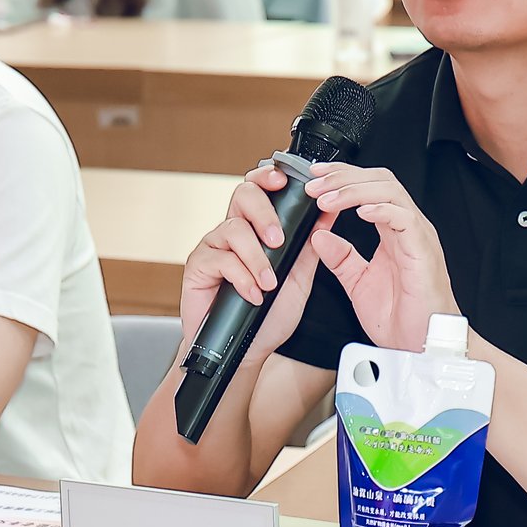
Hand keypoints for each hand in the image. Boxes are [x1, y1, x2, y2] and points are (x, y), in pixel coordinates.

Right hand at [179, 165, 334, 358]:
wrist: (246, 350)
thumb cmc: (269, 314)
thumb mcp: (298, 278)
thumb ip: (310, 246)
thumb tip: (329, 214)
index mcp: (257, 228)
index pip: (259, 188)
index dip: (267, 176)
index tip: (283, 180)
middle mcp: (234, 231)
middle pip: (242, 195)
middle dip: (264, 213)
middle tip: (278, 239)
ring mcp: (214, 246)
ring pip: (233, 229)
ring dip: (256, 256)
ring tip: (269, 281)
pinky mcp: (197, 266)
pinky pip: (220, 259)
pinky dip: (241, 278)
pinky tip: (253, 294)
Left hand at [303, 162, 459, 352]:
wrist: (420, 347)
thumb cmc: (401, 319)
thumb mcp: (359, 284)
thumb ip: (341, 258)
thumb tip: (319, 236)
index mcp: (394, 232)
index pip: (370, 188)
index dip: (342, 178)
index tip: (315, 178)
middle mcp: (408, 228)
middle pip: (380, 180)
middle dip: (344, 176)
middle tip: (314, 183)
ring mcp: (418, 236)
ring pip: (391, 192)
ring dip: (355, 190)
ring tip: (328, 198)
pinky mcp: (423, 250)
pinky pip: (405, 218)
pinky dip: (382, 209)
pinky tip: (360, 211)